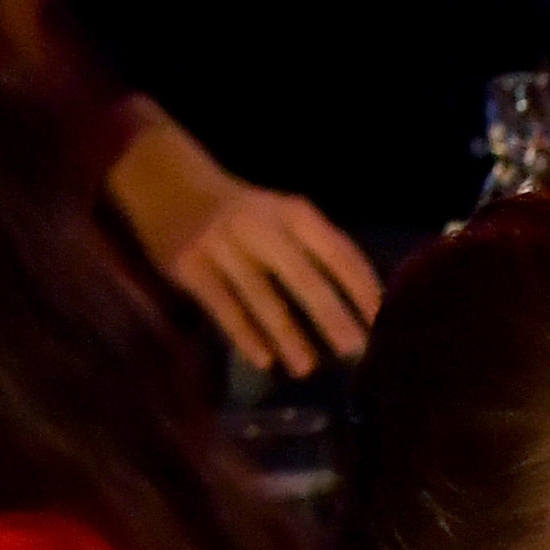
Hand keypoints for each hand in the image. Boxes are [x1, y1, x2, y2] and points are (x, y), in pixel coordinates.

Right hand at [105, 115, 380, 377]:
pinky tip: (263, 360)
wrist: (168, 182)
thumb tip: (367, 304)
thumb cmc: (244, 214)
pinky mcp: (190, 265)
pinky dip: (244, 334)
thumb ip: (319, 251)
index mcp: (293, 213)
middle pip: (302, 275)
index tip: (381, 319)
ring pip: (261, 296)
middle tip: (355, 349)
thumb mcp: (284, 217)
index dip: (361, 285)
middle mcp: (259, 225)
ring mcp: (222, 244)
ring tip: (307, 367)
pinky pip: (222, 306)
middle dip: (331, 314)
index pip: (336, 250)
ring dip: (287, 334)